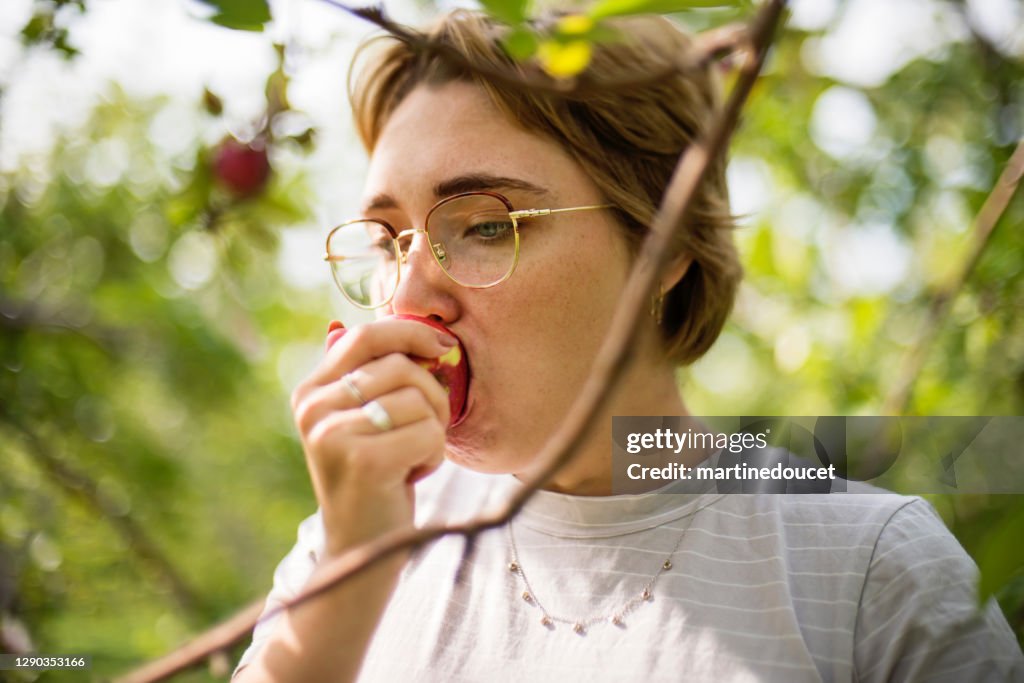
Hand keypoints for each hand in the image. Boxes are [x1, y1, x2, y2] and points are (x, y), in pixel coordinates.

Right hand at [290, 318, 455, 555]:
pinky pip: (427, 433)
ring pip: (419, 399)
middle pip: (401, 367)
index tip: (442, 347)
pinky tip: (411, 475)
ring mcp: (334, 434)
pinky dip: (433, 455)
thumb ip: (364, 377)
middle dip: (432, 396)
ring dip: (432, 430)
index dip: (410, 333)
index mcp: (311, 392)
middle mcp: (313, 408)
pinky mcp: (363, 460)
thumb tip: (366, 327)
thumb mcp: (361, 423)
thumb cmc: (374, 479)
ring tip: (411, 457)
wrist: (361, 549)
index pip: (365, 336)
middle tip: (425, 431)